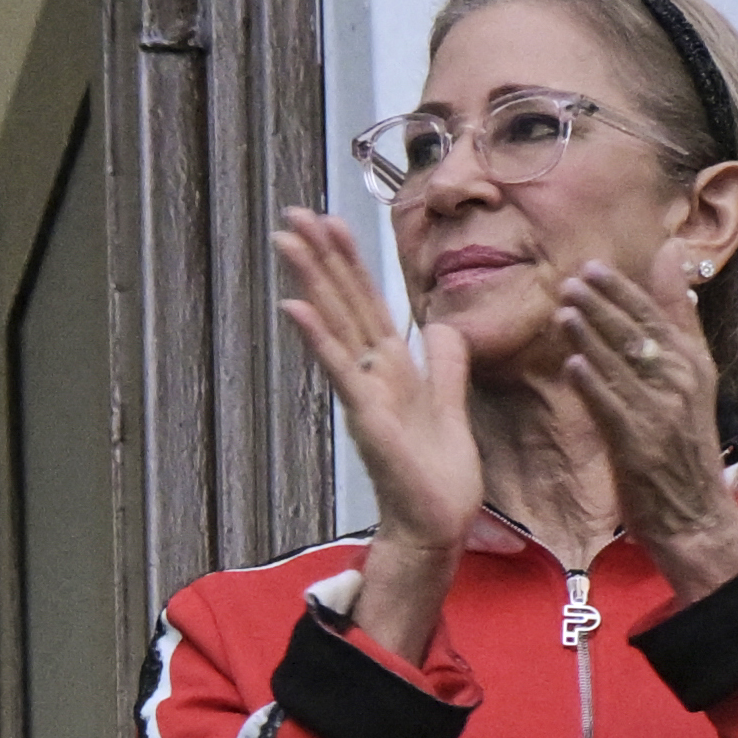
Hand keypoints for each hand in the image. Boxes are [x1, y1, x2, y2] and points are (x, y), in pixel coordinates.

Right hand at [270, 206, 478, 645]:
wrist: (436, 523)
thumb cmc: (438, 475)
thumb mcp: (451, 404)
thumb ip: (445, 364)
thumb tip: (443, 326)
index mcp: (393, 368)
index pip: (367, 303)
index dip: (350, 262)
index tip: (330, 223)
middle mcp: (372, 373)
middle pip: (344, 302)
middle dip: (320, 256)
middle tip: (291, 214)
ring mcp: (365, 392)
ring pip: (336, 323)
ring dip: (311, 280)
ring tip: (286, 240)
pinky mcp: (366, 415)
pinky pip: (340, 369)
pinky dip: (318, 338)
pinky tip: (294, 307)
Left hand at [547, 260, 737, 599]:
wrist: (695, 514)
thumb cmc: (684, 447)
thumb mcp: (691, 380)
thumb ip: (677, 323)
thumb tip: (672, 264)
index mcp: (693, 364)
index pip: (656, 317)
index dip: (623, 292)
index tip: (593, 268)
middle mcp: (680, 382)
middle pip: (636, 335)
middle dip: (602, 306)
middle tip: (571, 281)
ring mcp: (660, 412)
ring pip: (621, 366)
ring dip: (591, 336)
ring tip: (563, 311)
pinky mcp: (639, 443)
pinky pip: (611, 407)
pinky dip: (593, 384)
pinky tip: (573, 364)